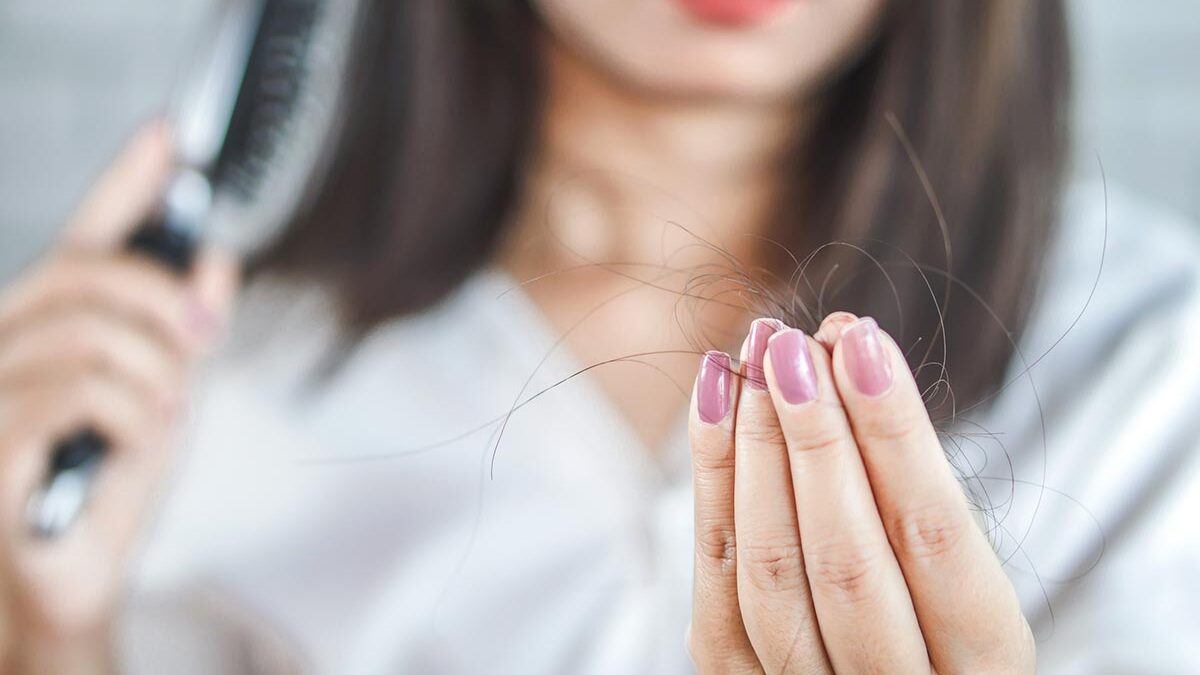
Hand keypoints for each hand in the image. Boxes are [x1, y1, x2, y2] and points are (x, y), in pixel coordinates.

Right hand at [0, 123, 237, 672]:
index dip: (125, 184)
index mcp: (47, 328)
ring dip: (154, 374)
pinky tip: (142, 438)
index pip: (84, 238)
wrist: (72, 578)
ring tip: (167, 414)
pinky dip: (133, 413)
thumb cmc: (108, 489)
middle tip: (204, 336)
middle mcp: (3, 345)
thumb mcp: (169, 399)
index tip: (170, 137)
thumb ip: (185, 332)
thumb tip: (217, 259)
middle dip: (160, 298)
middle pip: (82, 275)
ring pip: (87, 336)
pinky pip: (75, 395)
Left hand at [686, 314, 1033, 673]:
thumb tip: (848, 354)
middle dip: (815, 437)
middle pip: (846, 561)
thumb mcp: (959, 578)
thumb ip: (910, 492)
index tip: (862, 342)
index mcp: (981, 666)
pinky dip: (713, 487)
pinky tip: (715, 404)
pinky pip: (716, 590)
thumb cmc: (932, 620)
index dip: (895, 434)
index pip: (935, 538)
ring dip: (756, 450)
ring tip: (755, 358)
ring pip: (771, 575)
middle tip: (792, 344)